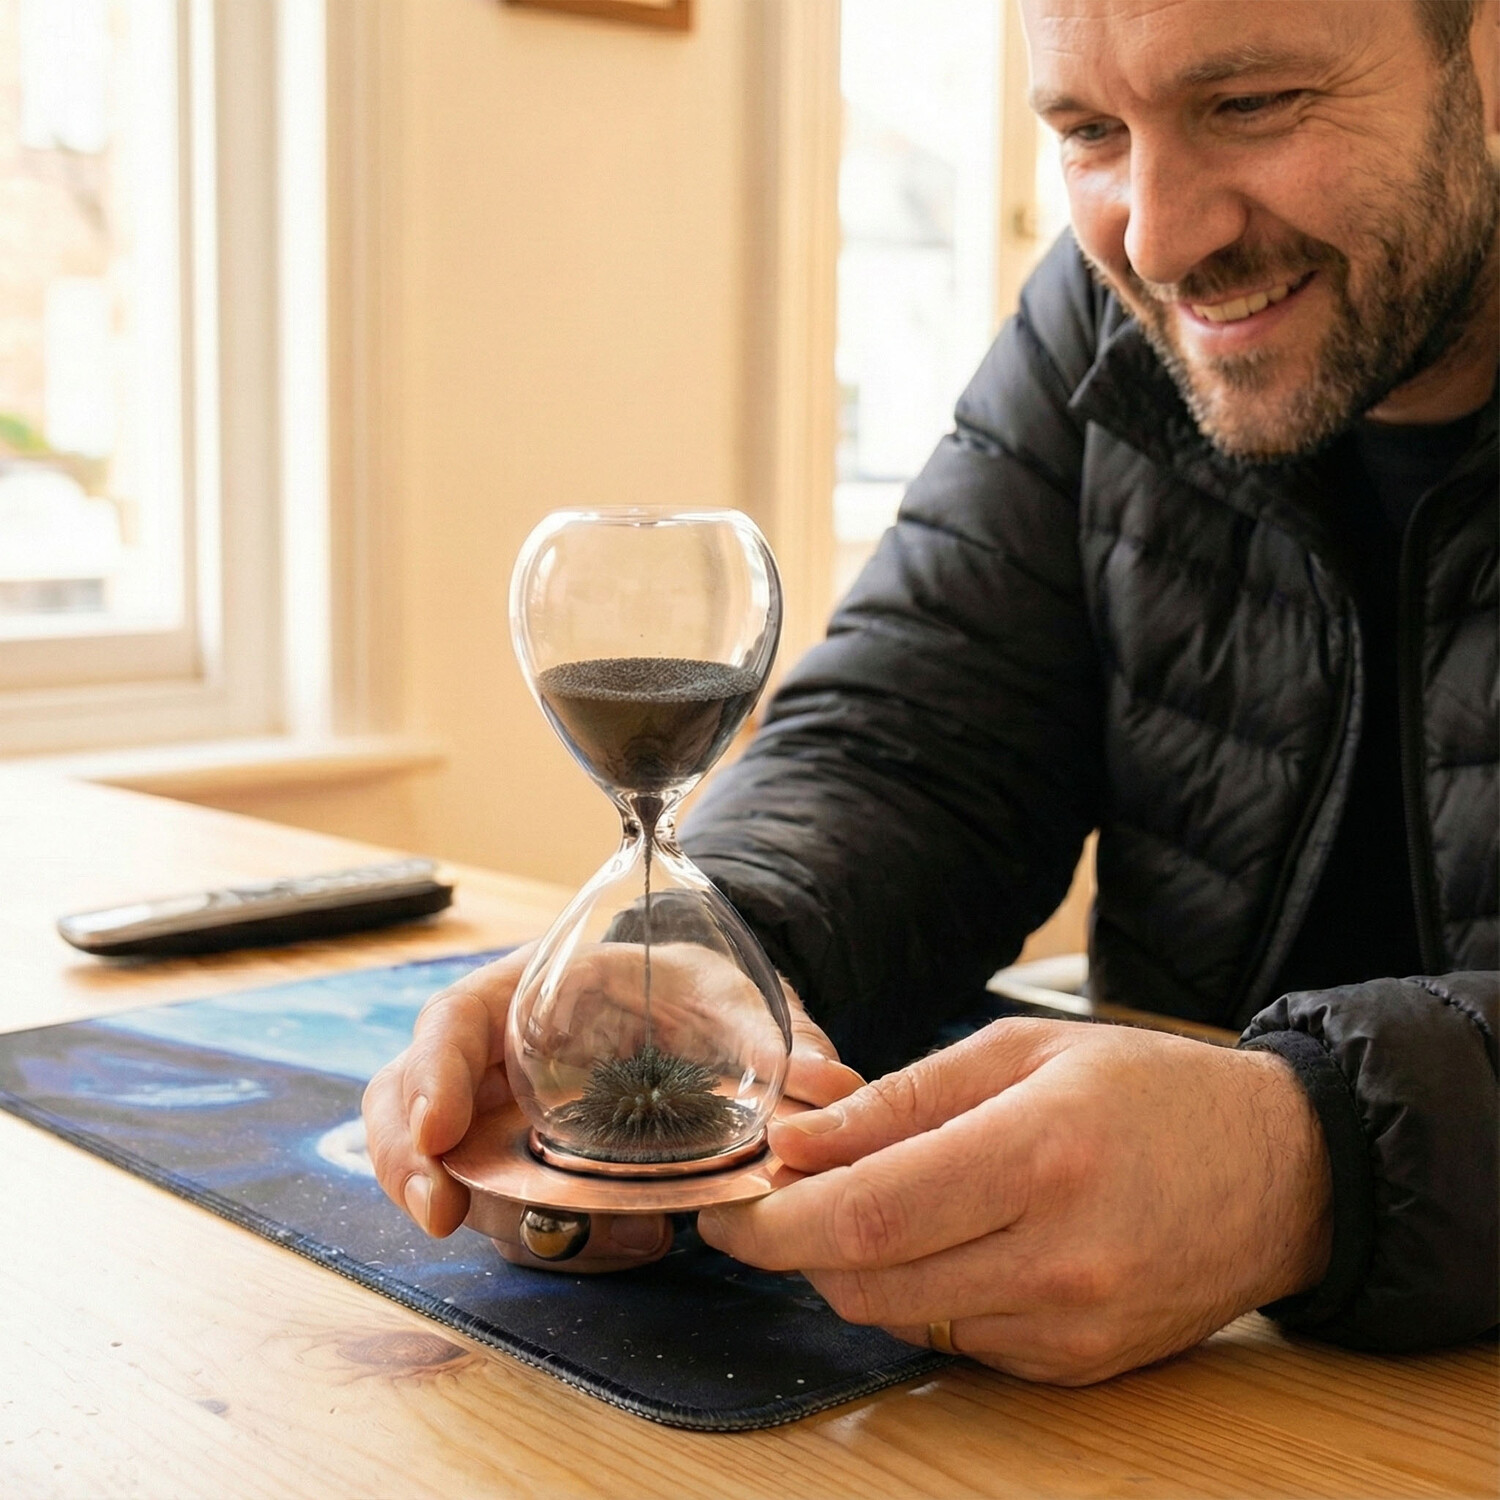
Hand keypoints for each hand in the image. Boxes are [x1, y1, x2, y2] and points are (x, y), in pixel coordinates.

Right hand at [362, 943, 861, 1271]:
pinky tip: (620, 1240)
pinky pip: (507, 1207)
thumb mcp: (727, 993)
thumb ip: (773, 1033)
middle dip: (411, 1162)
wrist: (691, 1014)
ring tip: (560, 1231)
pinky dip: (545, 1232)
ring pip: (451, 1169)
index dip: (433, 1076)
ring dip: (478, 1208)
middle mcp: (495, 1059)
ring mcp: (501, 1118)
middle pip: (415, 1106)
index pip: (451, 1024)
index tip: (442, 1131)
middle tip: (439, 1212)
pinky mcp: (526, 1170)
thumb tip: (834, 1082)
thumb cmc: (690, 987)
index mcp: (526, 993)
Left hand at [697, 1017, 1332, 1382]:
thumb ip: (900, 1099)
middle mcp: (1057, 1259)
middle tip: (783, 1197)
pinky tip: (945, 1239)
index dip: (772, 1221)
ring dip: (855, 1267)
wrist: (1281, 1171)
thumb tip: (798, 1141)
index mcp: (1037, 1155)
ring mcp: (1072, 1327)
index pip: (864, 1218)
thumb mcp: (1020, 1052)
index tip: (724, 1207)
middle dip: (797, 1246)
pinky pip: (956, 1339)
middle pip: (866, 1283)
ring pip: (901, 1318)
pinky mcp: (1080, 1366)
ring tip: (868, 1204)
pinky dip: (921, 1292)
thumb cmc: (1148, 1089)